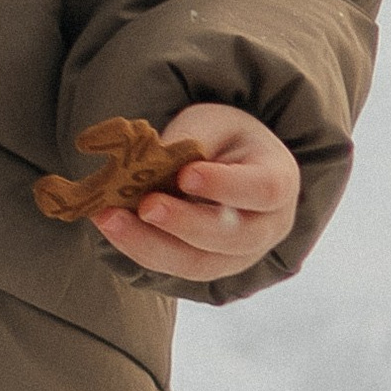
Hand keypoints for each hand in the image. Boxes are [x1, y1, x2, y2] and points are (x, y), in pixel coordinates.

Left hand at [93, 103, 299, 281]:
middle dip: (185, 223)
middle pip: (232, 236)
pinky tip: (110, 225)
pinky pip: (172, 267)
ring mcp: (238, 256)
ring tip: (109, 218)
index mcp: (280, 180)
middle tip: (146, 205)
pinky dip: (138, 248)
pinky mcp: (205, 268)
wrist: (225, 169)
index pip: (264, 190)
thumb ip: (191, 137)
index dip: (226, 186)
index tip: (187, 174)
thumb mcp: (212, 122)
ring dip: (150, 244)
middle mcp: (267, 227)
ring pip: (198, 264)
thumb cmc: (223, 141)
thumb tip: (156, 156)